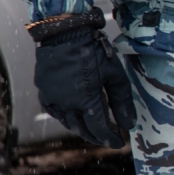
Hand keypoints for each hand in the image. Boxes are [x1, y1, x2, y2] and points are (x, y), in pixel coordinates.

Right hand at [29, 8, 134, 148]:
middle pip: (83, 129)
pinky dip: (65, 118)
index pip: (100, 129)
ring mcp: (53, 97)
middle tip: (107, 138)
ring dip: (82, 129)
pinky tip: (73, 118)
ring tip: (93, 130)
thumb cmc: (93, 51)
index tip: (119, 142)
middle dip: (97, 137)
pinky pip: (54, 111)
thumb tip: (129, 124)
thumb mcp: (115, 76)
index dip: (110, 138)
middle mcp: (67, 103)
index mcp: (87, 100)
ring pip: (68, 122)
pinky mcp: (44, 90)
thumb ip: (122, 102)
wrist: (66, 32)